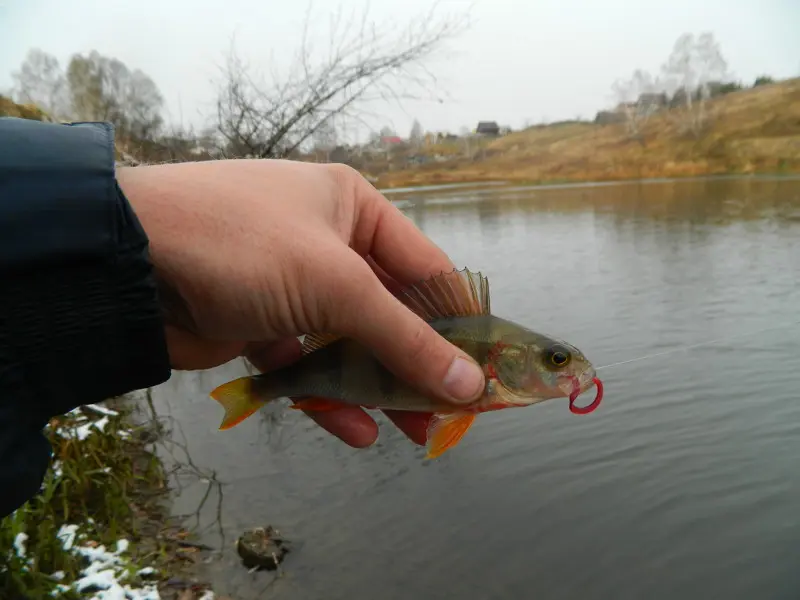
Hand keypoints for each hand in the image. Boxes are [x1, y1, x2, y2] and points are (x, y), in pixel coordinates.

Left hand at [116, 159, 485, 447]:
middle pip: (389, 312)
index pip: (425, 270)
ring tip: (413, 432)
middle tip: (449, 412)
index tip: (484, 370)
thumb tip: (468, 384)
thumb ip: (403, 338)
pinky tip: (355, 431)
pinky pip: (307, 364)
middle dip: (418, 363)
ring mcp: (291, 284)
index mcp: (352, 207)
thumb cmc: (240, 243)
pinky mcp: (260, 324)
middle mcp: (326, 241)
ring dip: (378, 387)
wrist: (126, 261)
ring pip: (350, 343)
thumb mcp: (335, 285)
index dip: (458, 323)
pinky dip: (328, 396)